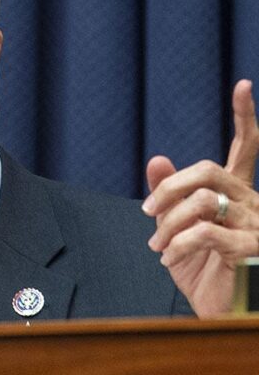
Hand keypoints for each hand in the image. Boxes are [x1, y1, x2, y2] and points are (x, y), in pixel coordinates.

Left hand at [143, 79, 258, 316]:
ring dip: (169, 221)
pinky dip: (178, 243)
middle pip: (209, 169)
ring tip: (157, 243)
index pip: (246, 147)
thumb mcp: (176, 228)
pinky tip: (167, 257)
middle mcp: (252, 202)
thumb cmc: (201, 268)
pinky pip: (206, 232)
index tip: (243, 84)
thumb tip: (156, 158)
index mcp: (237, 192)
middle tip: (148, 210)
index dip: (245, 116)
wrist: (218, 311)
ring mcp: (256, 225)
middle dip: (170, 186)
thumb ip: (168, 194)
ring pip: (204, 200)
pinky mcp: (252, 250)